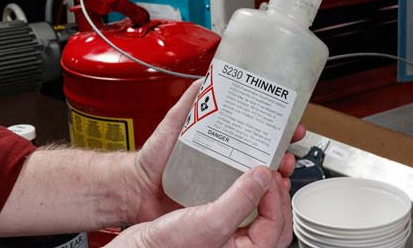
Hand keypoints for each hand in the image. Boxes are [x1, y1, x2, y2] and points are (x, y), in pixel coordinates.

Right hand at [107, 166, 292, 247]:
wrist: (136, 247)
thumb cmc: (166, 246)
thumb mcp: (210, 221)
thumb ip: (241, 199)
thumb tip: (264, 176)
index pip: (276, 225)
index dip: (276, 196)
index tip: (268, 174)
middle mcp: (238, 246)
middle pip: (274, 221)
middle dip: (276, 193)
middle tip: (271, 171)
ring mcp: (227, 237)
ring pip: (259, 214)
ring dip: (264, 191)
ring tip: (262, 171)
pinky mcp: (213, 225)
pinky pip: (239, 208)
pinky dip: (245, 191)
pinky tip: (240, 177)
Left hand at [126, 80, 305, 223]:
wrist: (138, 190)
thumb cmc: (154, 158)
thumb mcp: (173, 124)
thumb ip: (188, 103)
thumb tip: (205, 77)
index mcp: (219, 139)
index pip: (254, 129)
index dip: (275, 125)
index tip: (290, 120)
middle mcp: (225, 158)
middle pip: (264, 151)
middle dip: (284, 146)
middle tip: (293, 142)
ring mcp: (224, 181)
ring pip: (260, 175)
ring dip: (278, 169)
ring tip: (285, 164)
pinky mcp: (220, 200)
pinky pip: (246, 197)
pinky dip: (262, 193)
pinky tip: (271, 188)